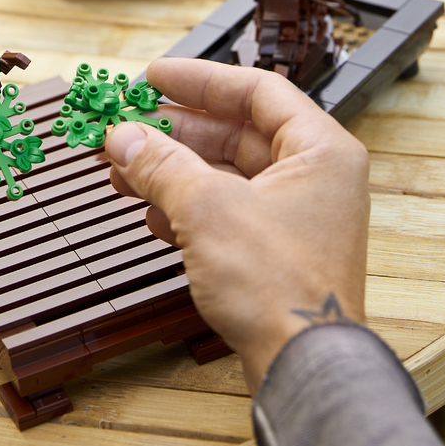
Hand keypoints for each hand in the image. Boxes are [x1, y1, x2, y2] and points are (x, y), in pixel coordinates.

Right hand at [105, 59, 369, 392]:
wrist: (303, 366)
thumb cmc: (281, 287)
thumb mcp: (206, 209)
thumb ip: (161, 164)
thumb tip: (123, 137)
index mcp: (321, 150)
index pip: (257, 91)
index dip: (200, 80)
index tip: (153, 78)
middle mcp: (316, 179)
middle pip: (237, 133)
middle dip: (176, 133)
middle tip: (127, 128)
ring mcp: (298, 219)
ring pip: (226, 176)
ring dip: (173, 172)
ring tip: (124, 172)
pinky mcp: (278, 254)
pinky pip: (227, 214)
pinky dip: (188, 209)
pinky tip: (151, 216)